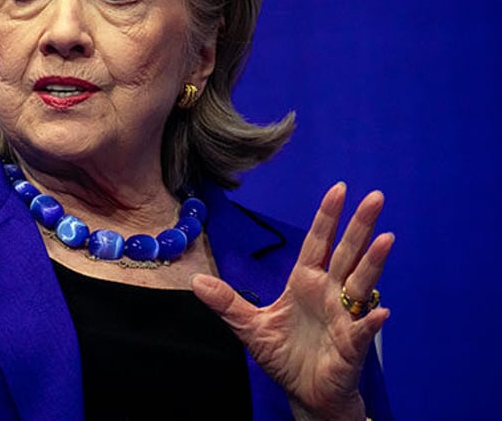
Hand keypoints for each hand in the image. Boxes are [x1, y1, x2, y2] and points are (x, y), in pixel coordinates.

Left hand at [192, 183, 393, 419]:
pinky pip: (362, 331)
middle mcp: (329, 293)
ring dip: (373, 262)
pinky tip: (380, 311)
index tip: (339, 189)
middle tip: (375, 197)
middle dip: (359, 226)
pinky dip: (370, 321)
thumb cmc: (284, 356)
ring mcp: (344, 317)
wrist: (305, 394)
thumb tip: (195, 282)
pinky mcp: (351, 345)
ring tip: (387, 238)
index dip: (327, 217)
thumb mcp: (250, 326)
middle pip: (346, 253)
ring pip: (360, 283)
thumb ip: (227, 302)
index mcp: (306, 282)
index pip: (317, 243)